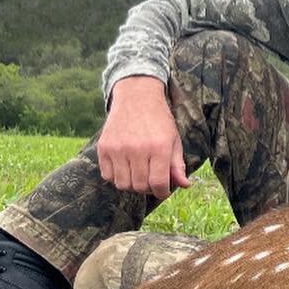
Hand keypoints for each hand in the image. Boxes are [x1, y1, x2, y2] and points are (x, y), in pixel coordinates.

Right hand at [98, 76, 190, 199]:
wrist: (136, 97)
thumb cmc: (159, 120)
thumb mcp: (174, 140)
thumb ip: (178, 164)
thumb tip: (185, 185)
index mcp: (159, 148)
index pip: (158, 183)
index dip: (162, 192)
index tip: (163, 190)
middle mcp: (137, 149)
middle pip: (139, 186)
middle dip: (148, 188)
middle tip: (151, 180)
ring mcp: (118, 149)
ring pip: (122, 184)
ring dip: (132, 184)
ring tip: (138, 174)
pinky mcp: (104, 147)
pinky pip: (107, 175)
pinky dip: (116, 177)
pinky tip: (125, 167)